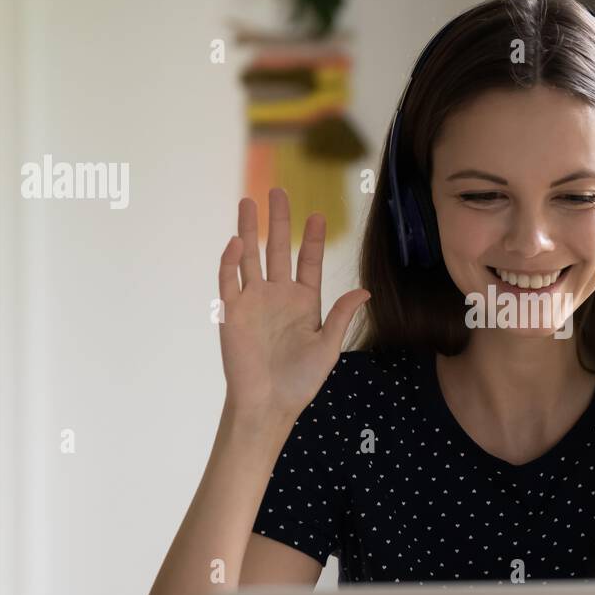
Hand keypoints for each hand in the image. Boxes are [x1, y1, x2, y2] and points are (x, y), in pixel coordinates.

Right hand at [216, 188, 369, 427]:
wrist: (268, 404)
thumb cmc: (300, 381)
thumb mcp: (328, 347)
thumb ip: (341, 316)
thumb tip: (364, 290)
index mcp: (304, 303)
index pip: (308, 262)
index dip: (311, 238)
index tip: (317, 214)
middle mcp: (278, 296)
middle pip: (278, 250)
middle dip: (279, 221)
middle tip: (278, 191)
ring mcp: (254, 302)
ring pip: (250, 257)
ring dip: (249, 230)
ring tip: (249, 202)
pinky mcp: (233, 313)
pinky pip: (230, 281)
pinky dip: (231, 261)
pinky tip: (236, 242)